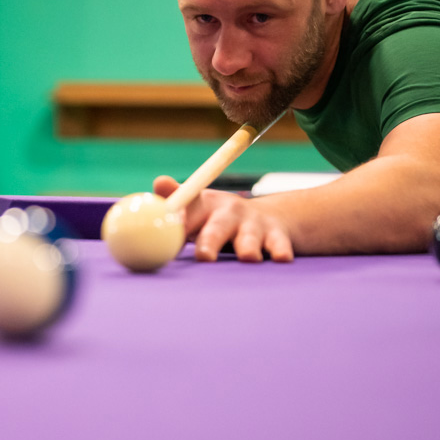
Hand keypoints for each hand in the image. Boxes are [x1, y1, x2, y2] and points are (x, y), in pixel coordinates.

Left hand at [153, 175, 294, 262]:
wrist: (270, 218)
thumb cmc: (219, 220)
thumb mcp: (197, 209)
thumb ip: (175, 202)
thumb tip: (158, 182)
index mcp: (205, 204)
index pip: (188, 209)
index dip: (180, 220)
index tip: (172, 229)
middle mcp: (230, 211)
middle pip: (217, 227)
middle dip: (210, 240)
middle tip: (204, 256)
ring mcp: (254, 225)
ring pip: (249, 239)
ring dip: (248, 248)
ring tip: (248, 257)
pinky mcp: (277, 237)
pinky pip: (279, 245)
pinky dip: (280, 252)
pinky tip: (281, 258)